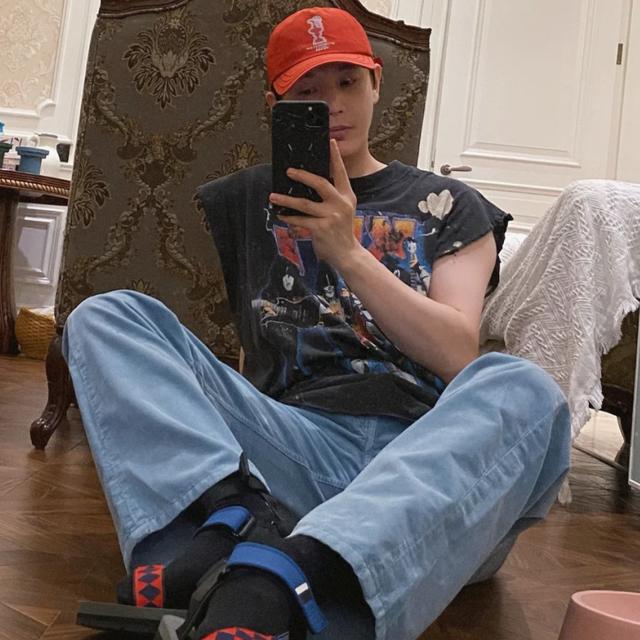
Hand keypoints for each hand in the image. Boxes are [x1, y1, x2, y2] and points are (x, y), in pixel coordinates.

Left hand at [269, 139, 361, 269]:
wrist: (348, 254)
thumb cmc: (341, 230)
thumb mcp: (343, 210)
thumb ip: (332, 197)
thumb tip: (309, 183)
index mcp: (348, 196)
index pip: (341, 173)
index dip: (335, 157)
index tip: (330, 142)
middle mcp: (341, 204)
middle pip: (320, 183)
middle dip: (303, 175)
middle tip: (288, 171)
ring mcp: (331, 216)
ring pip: (304, 203)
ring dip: (286, 200)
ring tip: (273, 196)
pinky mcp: (321, 228)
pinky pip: (300, 220)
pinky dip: (289, 218)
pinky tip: (280, 215)